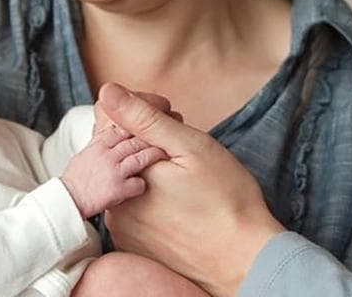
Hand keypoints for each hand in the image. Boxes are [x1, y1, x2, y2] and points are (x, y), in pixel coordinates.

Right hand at [61, 128, 167, 218]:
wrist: (67, 201)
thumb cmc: (77, 180)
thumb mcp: (85, 153)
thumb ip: (103, 143)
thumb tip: (115, 133)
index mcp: (100, 143)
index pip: (123, 127)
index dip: (139, 125)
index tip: (149, 127)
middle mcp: (107, 154)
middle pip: (135, 139)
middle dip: (152, 138)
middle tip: (165, 139)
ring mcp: (113, 171)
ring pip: (141, 157)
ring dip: (154, 156)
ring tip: (164, 157)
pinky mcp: (117, 189)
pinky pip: (139, 184)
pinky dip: (145, 184)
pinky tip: (147, 185)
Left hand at [98, 82, 283, 296]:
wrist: (245, 259)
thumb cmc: (227, 199)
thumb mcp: (191, 147)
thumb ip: (144, 119)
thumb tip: (107, 92)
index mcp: (125, 173)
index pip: (112, 122)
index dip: (145, 111)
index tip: (173, 116)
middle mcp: (115, 202)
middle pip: (118, 152)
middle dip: (146, 140)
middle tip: (183, 145)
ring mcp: (122, 228)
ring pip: (125, 180)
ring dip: (147, 168)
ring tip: (184, 176)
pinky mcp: (134, 246)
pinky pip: (132, 208)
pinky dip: (150, 197)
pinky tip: (179, 201)